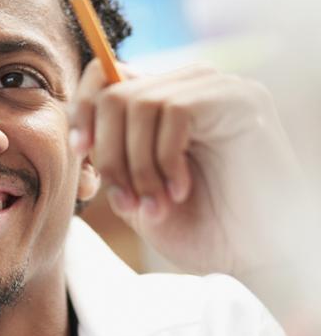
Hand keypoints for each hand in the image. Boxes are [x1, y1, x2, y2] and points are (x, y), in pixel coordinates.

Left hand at [69, 59, 305, 276]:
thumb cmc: (201, 229)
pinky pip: (174, 112)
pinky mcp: (240, 99)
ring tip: (156, 202)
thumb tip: (78, 135)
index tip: (81, 153)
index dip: (81, 113)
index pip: (103, 76)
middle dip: (108, 154)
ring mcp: (218, 88)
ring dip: (137, 164)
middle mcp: (190, 84)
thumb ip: (109, 158)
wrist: (256, 259)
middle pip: (113, 94)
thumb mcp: (136, 192)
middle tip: (127, 200)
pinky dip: (165, 158)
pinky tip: (181, 189)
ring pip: (138, 103)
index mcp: (164, 101)